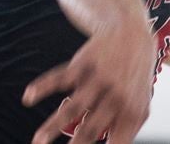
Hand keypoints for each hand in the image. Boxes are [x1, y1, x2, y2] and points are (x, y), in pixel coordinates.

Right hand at [23, 21, 154, 143]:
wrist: (133, 37)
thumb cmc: (134, 79)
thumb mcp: (140, 104)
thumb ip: (127, 130)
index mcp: (132, 111)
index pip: (118, 141)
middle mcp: (116, 96)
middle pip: (92, 127)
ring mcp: (99, 79)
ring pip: (74, 106)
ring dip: (53, 125)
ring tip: (37, 141)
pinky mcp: (83, 64)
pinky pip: (60, 77)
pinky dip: (43, 86)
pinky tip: (28, 97)